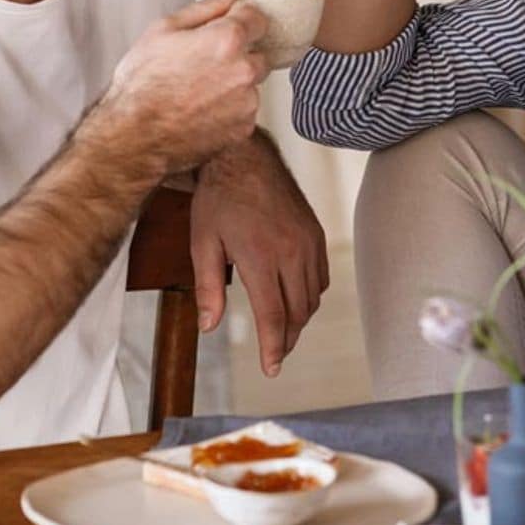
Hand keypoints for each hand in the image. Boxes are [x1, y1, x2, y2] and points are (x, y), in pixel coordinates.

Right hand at [92, 0, 267, 174]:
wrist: (133, 135)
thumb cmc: (141, 85)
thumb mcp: (162, 31)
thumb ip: (203, 9)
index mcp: (226, 40)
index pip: (258, 18)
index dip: (241, 19)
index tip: (229, 26)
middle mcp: (244, 71)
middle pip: (258, 54)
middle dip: (238, 55)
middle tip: (205, 65)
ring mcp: (246, 103)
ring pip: (251, 85)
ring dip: (234, 85)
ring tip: (198, 92)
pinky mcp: (243, 129)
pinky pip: (245, 111)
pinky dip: (230, 110)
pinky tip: (202, 110)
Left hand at [190, 135, 329, 376]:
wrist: (244, 156)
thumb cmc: (218, 199)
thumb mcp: (202, 243)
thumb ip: (208, 288)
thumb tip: (209, 327)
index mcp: (260, 256)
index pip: (273, 316)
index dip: (273, 348)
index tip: (270, 369)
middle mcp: (291, 251)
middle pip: (298, 313)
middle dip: (287, 339)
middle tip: (275, 354)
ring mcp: (308, 241)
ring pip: (313, 298)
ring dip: (299, 320)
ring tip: (282, 331)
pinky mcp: (316, 233)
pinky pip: (321, 277)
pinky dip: (310, 295)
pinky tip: (294, 299)